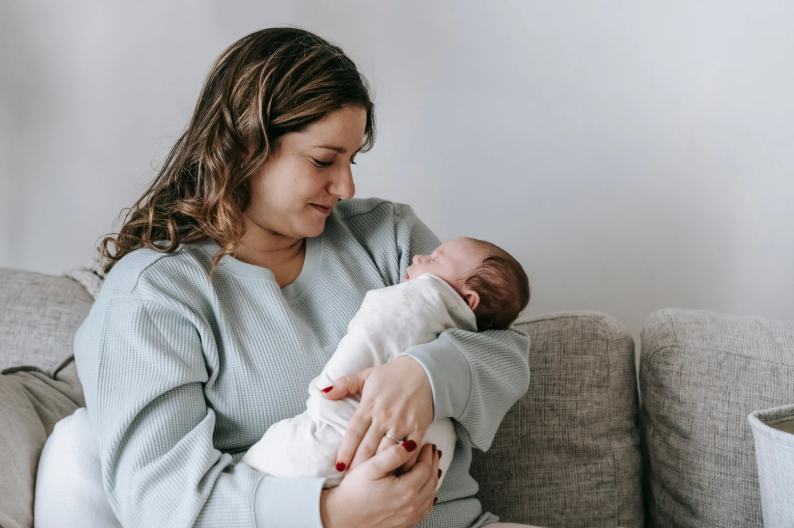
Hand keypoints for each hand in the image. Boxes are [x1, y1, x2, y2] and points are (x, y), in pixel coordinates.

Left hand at [320, 356, 433, 472]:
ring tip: (371, 484)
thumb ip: (344, 384)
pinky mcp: (418, 428)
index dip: (345, 451)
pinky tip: (397, 475)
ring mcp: (402, 424)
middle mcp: (384, 417)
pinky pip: (410, 451)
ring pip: (387, 452)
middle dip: (358, 467)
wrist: (425, 371)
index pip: (353, 433)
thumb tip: (324, 392)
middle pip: (368, 448)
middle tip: (351, 482)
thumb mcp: (366, 375)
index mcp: (369, 405)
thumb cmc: (392, 375)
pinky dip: (403, 464)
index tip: (338, 467)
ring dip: (379, 468)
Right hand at [320, 441, 439, 527]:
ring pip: (430, 495)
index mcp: (406, 489)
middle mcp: (411, 505)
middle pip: (431, 481)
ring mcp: (409, 517)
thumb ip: (393, 454)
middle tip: (433, 452)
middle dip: (434, 464)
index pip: (426, 468)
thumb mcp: (371, 467)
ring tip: (433, 466)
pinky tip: (427, 490)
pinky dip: (429, 496)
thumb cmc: (354, 491)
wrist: (341, 517)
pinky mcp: (405, 524)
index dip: (428, 454)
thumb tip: (412, 445)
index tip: (428, 444)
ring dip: (434, 479)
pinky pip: (425, 509)